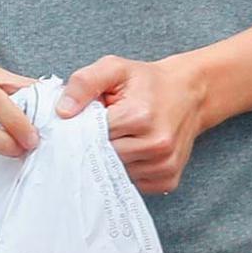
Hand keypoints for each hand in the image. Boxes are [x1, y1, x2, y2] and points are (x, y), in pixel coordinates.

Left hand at [56, 53, 207, 194]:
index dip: (85, 128)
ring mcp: (165, 165)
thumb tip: (62, 112)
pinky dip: (128, 170)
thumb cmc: (147, 81)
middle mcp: (156, 144)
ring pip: (117, 173)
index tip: (87, 119)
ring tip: (122, 136)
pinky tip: (133, 149)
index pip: (94, 136)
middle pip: (104, 157)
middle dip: (98, 144)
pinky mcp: (169, 179)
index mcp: (140, 116)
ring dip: (113, 159)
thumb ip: (84, 83)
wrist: (189, 93)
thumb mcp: (114, 68)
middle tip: (104, 128)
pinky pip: (134, 184)